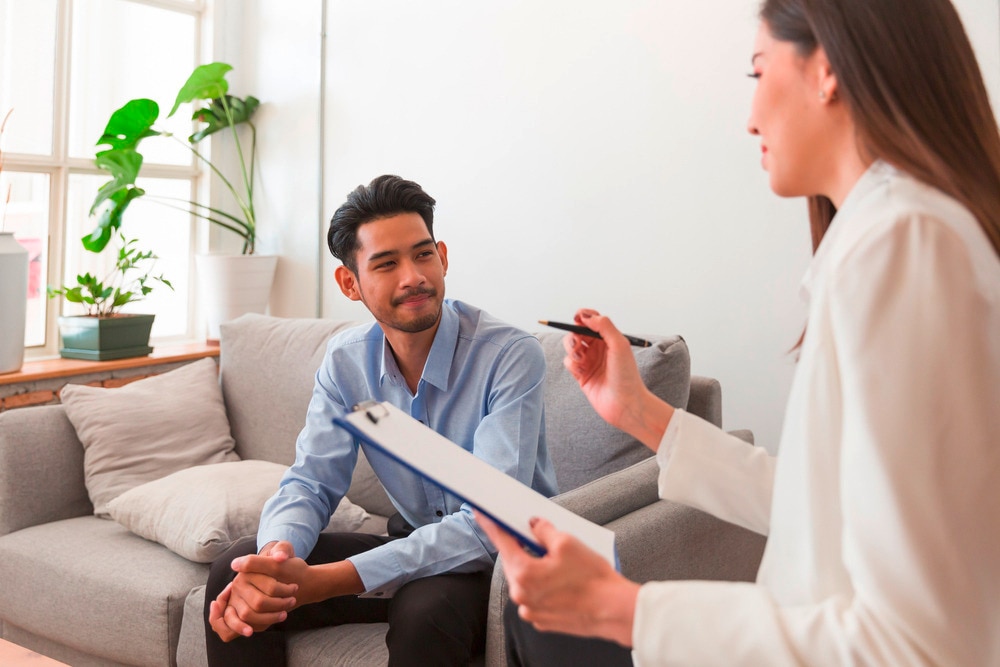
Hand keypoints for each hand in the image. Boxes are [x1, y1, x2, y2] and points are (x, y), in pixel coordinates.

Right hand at [209, 541, 298, 640]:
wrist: (286, 579)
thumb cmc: (285, 565)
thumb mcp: (284, 551)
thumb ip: (282, 549)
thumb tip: (280, 557)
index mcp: (246, 570)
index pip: (266, 585)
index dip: (282, 589)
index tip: (295, 587)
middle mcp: (237, 585)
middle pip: (259, 602)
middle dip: (279, 604)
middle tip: (292, 600)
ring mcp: (236, 599)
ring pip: (249, 615)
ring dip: (270, 617)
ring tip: (285, 612)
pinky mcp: (238, 612)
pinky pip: (245, 624)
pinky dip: (258, 625)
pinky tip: (272, 620)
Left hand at [474, 511, 639, 646]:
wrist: (614, 610)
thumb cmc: (593, 578)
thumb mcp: (567, 543)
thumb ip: (543, 531)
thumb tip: (534, 525)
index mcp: (524, 574)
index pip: (502, 542)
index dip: (491, 525)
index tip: (480, 514)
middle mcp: (522, 595)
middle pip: (513, 562)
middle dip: (521, 547)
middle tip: (531, 535)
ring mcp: (531, 610)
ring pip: (524, 580)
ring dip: (533, 567)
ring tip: (554, 559)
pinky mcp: (542, 620)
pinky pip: (535, 596)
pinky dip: (542, 585)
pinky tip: (560, 579)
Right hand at [563, 309, 672, 448]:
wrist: (624, 404)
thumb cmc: (626, 376)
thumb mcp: (619, 345)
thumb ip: (604, 326)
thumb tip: (586, 316)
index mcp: (609, 339)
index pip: (592, 320)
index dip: (583, 316)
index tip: (577, 317)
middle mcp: (598, 349)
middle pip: (577, 332)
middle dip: (573, 335)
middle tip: (578, 344)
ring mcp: (589, 361)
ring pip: (570, 346)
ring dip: (571, 349)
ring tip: (580, 360)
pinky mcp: (581, 375)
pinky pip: (569, 362)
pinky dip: (572, 365)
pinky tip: (581, 372)